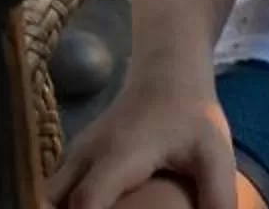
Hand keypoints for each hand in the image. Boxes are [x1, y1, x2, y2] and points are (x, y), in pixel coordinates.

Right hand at [45, 80, 239, 208]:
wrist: (168, 72)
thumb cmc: (192, 115)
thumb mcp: (215, 156)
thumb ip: (218, 199)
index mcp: (119, 155)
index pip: (87, 200)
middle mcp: (87, 153)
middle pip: (51, 199)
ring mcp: (77, 151)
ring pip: (49, 192)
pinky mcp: (77, 154)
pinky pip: (56, 186)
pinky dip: (62, 204)